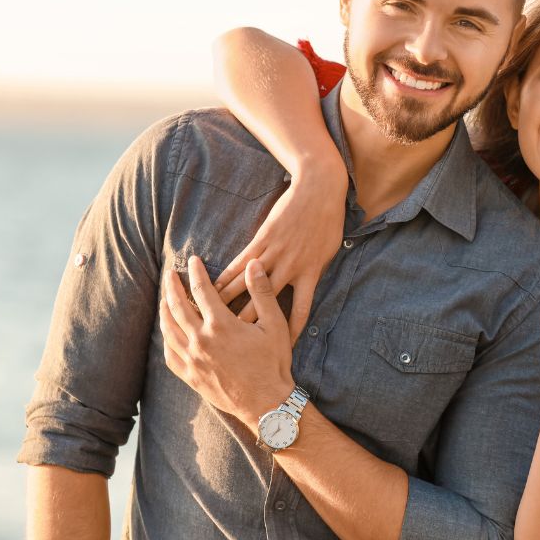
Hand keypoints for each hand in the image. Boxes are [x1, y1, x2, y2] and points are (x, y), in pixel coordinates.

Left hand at [161, 255, 294, 428]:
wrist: (266, 403)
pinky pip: (169, 354)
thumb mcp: (275, 325)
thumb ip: (262, 292)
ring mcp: (193, 360)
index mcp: (221, 325)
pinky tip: (168, 332)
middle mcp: (201, 341)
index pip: (201, 290)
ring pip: (168, 329)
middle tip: (169, 273)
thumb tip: (253, 264)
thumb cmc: (273, 363)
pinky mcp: (190, 376)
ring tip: (164, 298)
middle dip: (172, 286)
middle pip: (177, 306)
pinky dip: (166, 339)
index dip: (196, 272)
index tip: (193, 261)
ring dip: (164, 310)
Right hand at [213, 164, 346, 342]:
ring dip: (228, 304)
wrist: (318, 188)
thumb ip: (316, 271)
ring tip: (213, 321)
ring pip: (247, 286)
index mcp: (311, 274)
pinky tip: (211, 288)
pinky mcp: (261, 240)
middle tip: (236, 344)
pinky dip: (225, 277)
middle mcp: (291, 268)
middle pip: (266, 305)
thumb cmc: (328, 220)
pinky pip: (239, 264)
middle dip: (250, 327)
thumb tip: (309, 287)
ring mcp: (274, 254)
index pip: (300, 312)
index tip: (282, 351)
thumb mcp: (329, 251)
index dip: (290, 333)